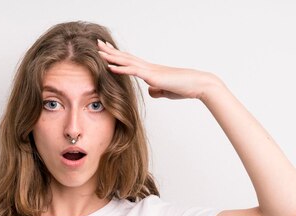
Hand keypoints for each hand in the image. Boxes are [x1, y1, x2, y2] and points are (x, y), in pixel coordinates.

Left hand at [96, 39, 221, 100]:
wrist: (197, 84)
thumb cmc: (183, 88)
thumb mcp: (165, 91)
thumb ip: (156, 90)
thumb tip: (150, 91)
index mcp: (150, 71)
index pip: (130, 61)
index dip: (117, 56)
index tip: (106, 51)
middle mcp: (148, 67)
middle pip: (125, 57)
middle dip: (110, 51)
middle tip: (97, 44)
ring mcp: (150, 70)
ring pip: (127, 61)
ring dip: (112, 56)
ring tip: (99, 51)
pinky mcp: (153, 76)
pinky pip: (133, 71)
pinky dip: (120, 68)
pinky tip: (110, 66)